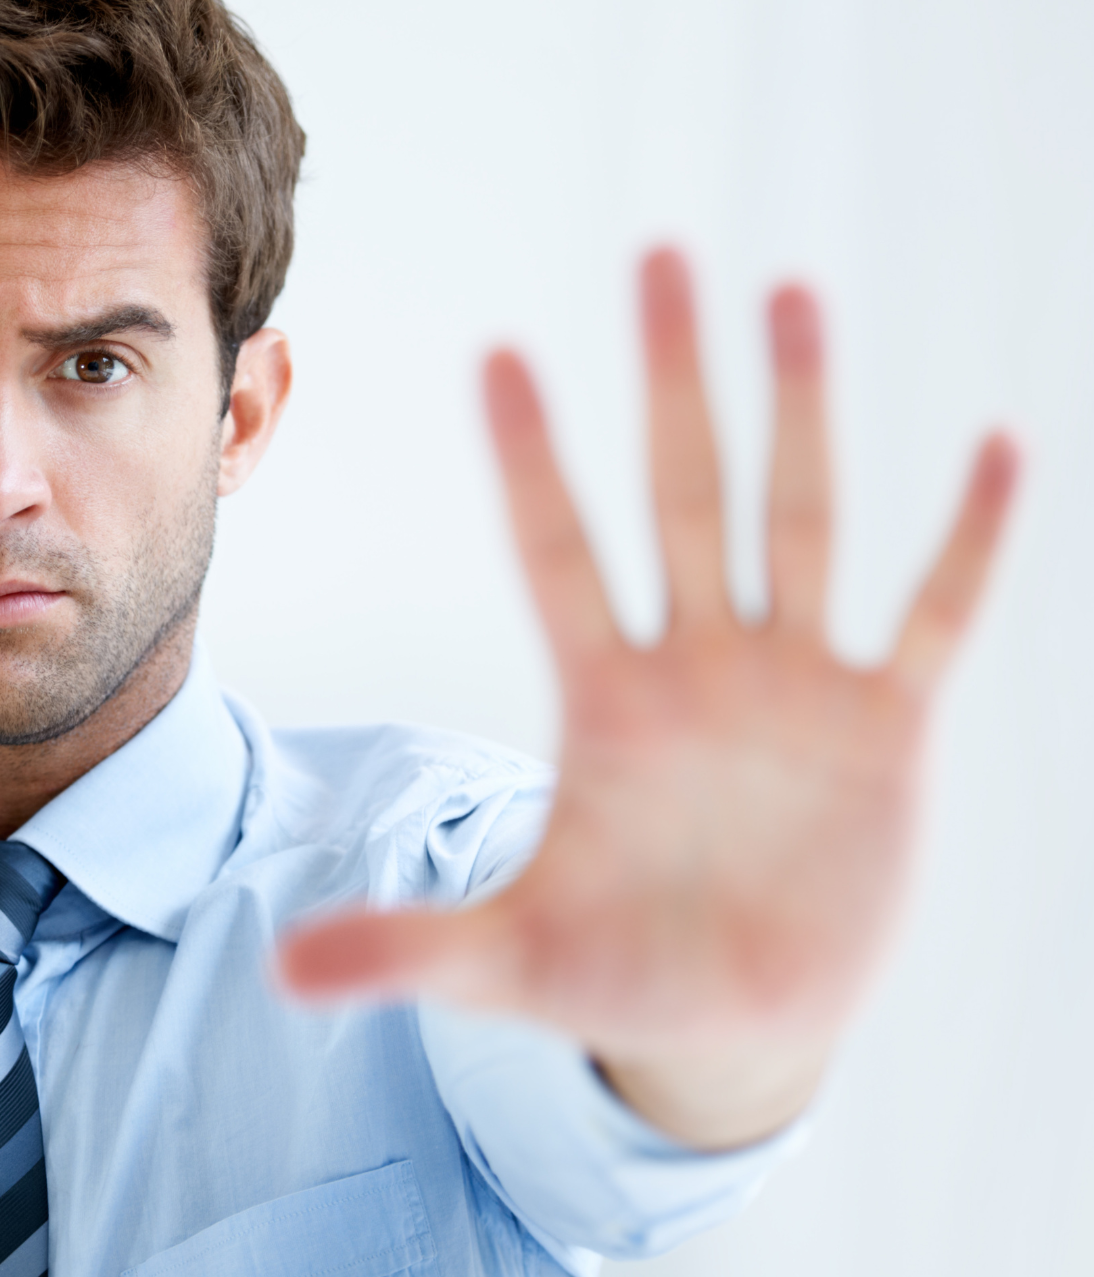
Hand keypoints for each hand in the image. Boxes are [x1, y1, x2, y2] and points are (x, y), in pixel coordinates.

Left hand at [276, 249, 1018, 1148]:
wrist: (725, 1021)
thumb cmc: (609, 972)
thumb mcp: (504, 962)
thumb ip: (402, 950)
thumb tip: (277, 975)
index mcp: (601, 700)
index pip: (556, 553)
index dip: (532, 461)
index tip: (497, 353)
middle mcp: (697, 665)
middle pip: (681, 496)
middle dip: (670, 382)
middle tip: (656, 255)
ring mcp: (795, 686)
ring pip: (799, 521)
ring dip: (801, 414)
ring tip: (790, 293)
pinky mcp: (886, 732)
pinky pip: (934, 618)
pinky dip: (967, 543)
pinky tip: (999, 449)